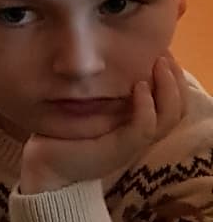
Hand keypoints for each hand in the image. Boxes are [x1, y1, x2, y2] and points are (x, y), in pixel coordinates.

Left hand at [19, 54, 186, 194]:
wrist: (45, 168)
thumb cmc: (64, 135)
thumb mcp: (89, 108)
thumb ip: (104, 91)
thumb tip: (108, 60)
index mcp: (137, 126)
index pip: (172, 102)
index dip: (174, 78)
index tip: (163, 53)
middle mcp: (140, 136)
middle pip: (178, 109)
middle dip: (176, 78)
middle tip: (164, 54)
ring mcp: (132, 145)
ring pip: (169, 118)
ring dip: (168, 88)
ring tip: (158, 65)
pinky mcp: (119, 150)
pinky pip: (144, 129)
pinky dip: (146, 107)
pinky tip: (139, 87)